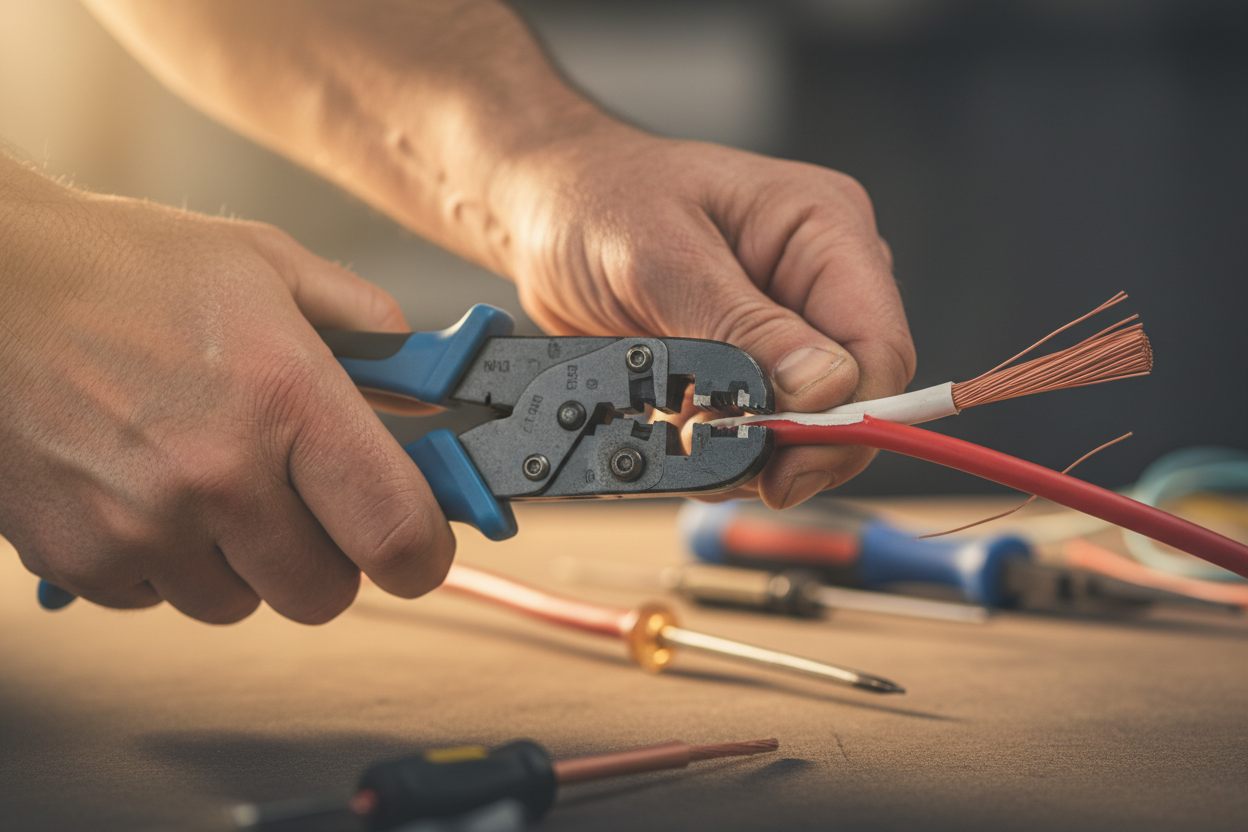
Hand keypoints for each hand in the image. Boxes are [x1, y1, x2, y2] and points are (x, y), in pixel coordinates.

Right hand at [0, 161, 453, 623]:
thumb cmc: (125, 268)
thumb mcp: (269, 266)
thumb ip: (370, 327)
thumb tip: (426, 384)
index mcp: (284, 395)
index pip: (394, 529)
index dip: (423, 551)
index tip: (420, 544)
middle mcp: (218, 472)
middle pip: (323, 593)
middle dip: (327, 556)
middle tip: (304, 504)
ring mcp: (142, 524)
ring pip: (240, 603)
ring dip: (241, 560)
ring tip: (207, 481)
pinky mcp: (78, 558)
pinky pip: (159, 599)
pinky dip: (165, 562)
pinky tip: (146, 491)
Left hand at [499, 127, 915, 506]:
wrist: (547, 215)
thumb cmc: (599, 201)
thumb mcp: (661, 257)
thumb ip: (741, 325)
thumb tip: (823, 388)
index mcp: (825, 230)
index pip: (880, 346)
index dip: (848, 418)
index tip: (786, 461)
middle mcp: (818, 283)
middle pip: (852, 399)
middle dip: (789, 443)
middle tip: (720, 458)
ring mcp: (785, 329)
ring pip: (804, 426)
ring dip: (744, 451)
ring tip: (677, 432)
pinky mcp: (747, 365)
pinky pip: (756, 429)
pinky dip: (714, 447)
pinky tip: (670, 428)